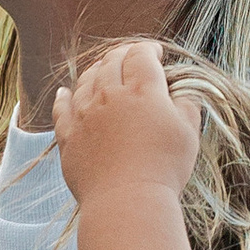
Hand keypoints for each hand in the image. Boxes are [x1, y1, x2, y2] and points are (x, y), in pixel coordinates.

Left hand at [54, 41, 201, 206]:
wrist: (127, 200)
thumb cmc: (165, 168)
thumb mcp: (188, 132)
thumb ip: (186, 104)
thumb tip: (182, 90)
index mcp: (142, 90)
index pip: (141, 55)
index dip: (149, 49)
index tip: (156, 52)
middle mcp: (109, 95)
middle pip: (112, 62)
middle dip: (123, 53)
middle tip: (131, 55)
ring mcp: (85, 115)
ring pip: (86, 80)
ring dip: (95, 70)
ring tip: (102, 69)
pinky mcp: (69, 136)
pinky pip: (61, 109)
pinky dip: (63, 97)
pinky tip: (64, 92)